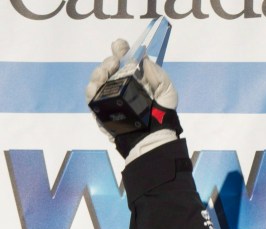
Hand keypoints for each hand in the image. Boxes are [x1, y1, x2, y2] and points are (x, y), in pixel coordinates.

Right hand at [85, 38, 180, 161]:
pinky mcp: (101, 107)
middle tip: (115, 61)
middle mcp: (121, 84)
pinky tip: (98, 84)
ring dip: (100, 71)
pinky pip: (91, 94)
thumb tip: (145, 59)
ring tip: (107, 72)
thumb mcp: (167, 93)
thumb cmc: (161, 115)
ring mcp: (110, 95)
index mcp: (136, 78)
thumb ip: (159, 76)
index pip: (125, 59)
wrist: (152, 138)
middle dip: (110, 60)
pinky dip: (92, 87)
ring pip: (98, 77)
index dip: (120, 49)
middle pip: (109, 66)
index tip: (120, 45)